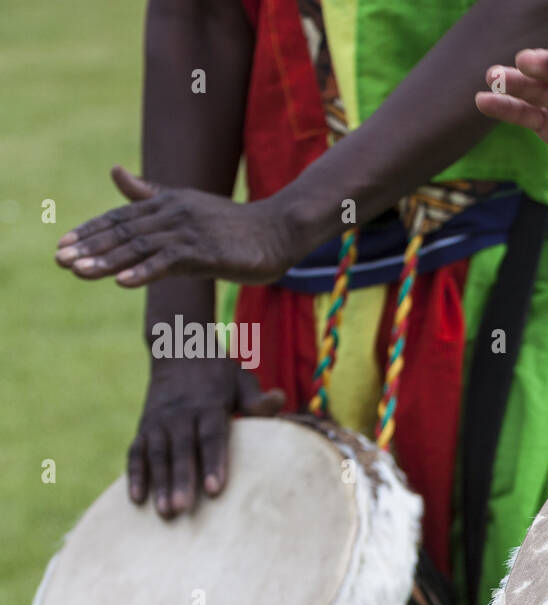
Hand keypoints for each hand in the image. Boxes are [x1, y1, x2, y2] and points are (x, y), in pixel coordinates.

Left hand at [55, 167, 295, 286]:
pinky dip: (145, 272)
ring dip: (107, 261)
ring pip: (140, 247)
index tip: (64, 245)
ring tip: (79, 271)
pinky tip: (123, 282)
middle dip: (89, 247)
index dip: (91, 231)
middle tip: (60, 261)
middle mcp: (174, 213)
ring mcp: (190, 232)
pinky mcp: (206, 252)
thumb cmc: (235, 225)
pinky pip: (169, 262)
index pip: (121, 217)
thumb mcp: (189, 205)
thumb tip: (115, 171)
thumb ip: (151, 193)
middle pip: (123, 231)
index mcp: (168, 202)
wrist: (279, 230)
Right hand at [131, 357, 283, 517]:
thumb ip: (255, 398)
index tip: (215, 489)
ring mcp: (159, 421)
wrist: (178, 347)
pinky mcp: (144, 426)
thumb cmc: (219, 372)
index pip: (212, 437)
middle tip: (182, 509)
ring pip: (157, 455)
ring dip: (159, 484)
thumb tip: (278, 399)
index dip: (213, 463)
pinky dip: (134, 474)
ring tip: (164, 512)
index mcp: (209, 405)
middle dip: (181, 481)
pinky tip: (136, 499)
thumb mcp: (241, 379)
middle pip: (182, 451)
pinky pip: (136, 452)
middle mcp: (181, 414)